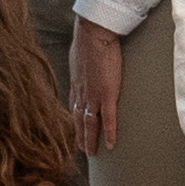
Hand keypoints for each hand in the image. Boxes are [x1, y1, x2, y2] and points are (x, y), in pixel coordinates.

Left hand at [69, 18, 126, 156]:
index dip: (74, 121)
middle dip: (79, 136)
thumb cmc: (89, 39)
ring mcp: (93, 94)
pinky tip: (111, 144)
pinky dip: (109, 132)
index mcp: (76, 83)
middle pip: (78, 120)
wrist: (94, 32)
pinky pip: (108, 118)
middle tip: (82, 149)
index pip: (74, 108)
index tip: (75, 132)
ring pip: (90, 123)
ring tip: (92, 152)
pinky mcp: (107, 93)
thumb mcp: (80, 56)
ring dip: (90, 139)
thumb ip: (82, 65)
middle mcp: (81, 92)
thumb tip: (83, 64)